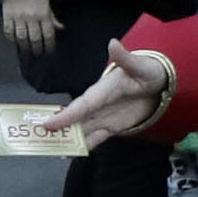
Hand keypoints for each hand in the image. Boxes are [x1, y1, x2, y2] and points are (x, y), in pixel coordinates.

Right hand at [0, 0, 56, 60]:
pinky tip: (15, 41)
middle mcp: (31, 16)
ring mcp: (18, 16)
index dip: (49, 46)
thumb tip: (61, 28)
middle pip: (35, 39)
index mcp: (43, 13)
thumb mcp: (47, 3)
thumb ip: (52, 17)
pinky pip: (8, 31)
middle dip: (37, 49)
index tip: (49, 51)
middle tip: (38, 54)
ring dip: (25, 47)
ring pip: (22, 37)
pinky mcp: (7, 15)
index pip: (48, 34)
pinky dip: (11, 38)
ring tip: (27, 51)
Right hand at [40, 48, 173, 147]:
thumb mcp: (140, 65)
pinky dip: (84, 146)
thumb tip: (113, 43)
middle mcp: (98, 105)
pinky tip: (70, 153)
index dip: (66, 115)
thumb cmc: (147, 70)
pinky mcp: (111, 126)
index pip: (83, 104)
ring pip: (82, 130)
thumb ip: (126, 58)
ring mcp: (103, 116)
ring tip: (51, 150)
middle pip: (76, 120)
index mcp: (102, 89)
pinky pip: (95, 137)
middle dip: (59, 130)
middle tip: (39, 140)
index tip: (47, 124)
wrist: (158, 83)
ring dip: (68, 140)